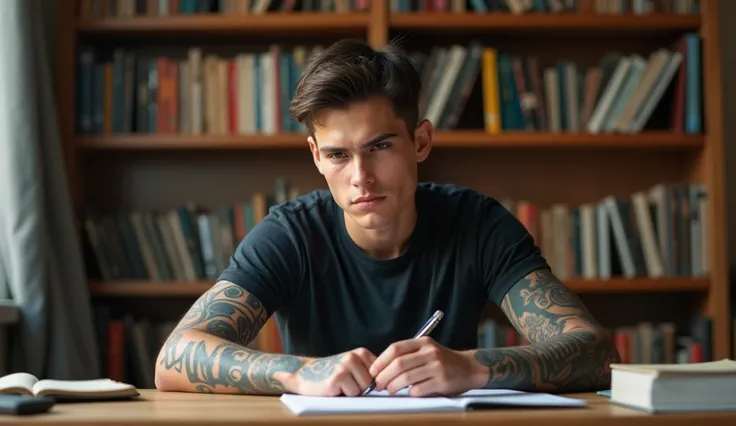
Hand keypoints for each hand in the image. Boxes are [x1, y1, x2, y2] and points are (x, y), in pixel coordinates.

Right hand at [287, 347, 376, 396]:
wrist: (304, 373)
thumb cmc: (331, 373)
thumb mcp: (353, 366)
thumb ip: (369, 371)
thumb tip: (387, 385)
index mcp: (361, 353)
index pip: (380, 374)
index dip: (369, 383)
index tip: (356, 380)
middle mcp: (355, 356)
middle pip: (372, 383)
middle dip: (360, 388)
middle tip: (345, 383)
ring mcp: (346, 365)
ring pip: (362, 390)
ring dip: (351, 392)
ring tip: (340, 385)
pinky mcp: (338, 377)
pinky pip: (351, 394)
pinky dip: (343, 395)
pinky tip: (333, 387)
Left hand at [369, 336, 485, 396]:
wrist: (469, 368)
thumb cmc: (443, 361)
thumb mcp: (426, 350)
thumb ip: (408, 355)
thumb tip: (381, 368)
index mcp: (423, 342)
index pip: (395, 349)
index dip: (381, 360)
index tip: (373, 371)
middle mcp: (430, 352)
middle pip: (399, 364)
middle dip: (384, 376)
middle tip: (378, 384)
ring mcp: (436, 366)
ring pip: (406, 377)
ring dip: (393, 386)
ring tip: (390, 390)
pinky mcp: (442, 381)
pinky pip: (418, 389)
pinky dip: (409, 392)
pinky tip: (409, 393)